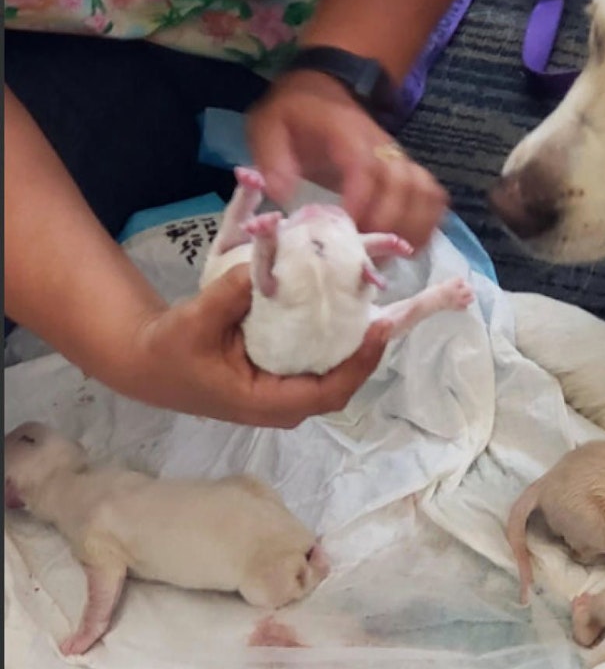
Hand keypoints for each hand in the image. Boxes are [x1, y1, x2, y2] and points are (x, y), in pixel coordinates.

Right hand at [116, 267, 389, 427]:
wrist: (149, 362)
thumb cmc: (170, 350)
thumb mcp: (194, 321)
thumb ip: (229, 295)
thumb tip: (264, 264)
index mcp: (267, 402)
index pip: (330, 391)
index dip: (360, 361)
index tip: (380, 327)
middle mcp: (283, 403)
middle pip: (342, 380)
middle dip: (368, 347)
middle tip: (391, 307)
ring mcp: (285, 392)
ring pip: (334, 370)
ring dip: (357, 339)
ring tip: (380, 302)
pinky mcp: (282, 375)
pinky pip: (319, 359)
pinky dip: (336, 335)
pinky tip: (348, 304)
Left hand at [247, 70, 447, 251]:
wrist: (324, 87)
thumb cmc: (295, 113)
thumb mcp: (268, 126)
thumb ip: (272, 159)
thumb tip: (282, 195)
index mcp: (345, 132)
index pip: (365, 166)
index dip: (363, 200)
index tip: (349, 228)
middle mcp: (381, 145)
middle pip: (402, 184)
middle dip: (388, 223)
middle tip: (366, 253)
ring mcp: (399, 158)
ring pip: (424, 191)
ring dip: (413, 226)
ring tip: (390, 256)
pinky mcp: (407, 170)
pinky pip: (432, 196)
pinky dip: (429, 222)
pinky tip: (412, 246)